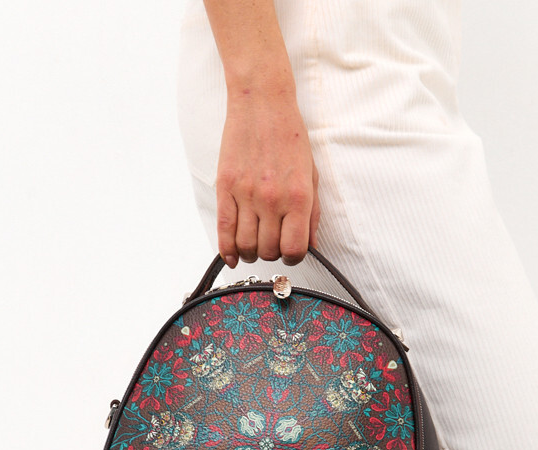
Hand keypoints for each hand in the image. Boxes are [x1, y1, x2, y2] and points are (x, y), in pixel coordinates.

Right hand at [215, 86, 320, 267]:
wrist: (262, 103)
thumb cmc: (290, 136)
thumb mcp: (312, 175)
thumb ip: (312, 214)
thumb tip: (312, 245)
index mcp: (298, 198)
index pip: (294, 249)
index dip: (293, 257)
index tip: (290, 251)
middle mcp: (272, 199)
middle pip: (269, 251)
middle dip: (271, 254)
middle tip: (271, 244)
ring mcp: (247, 194)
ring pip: (246, 245)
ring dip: (251, 253)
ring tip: (254, 246)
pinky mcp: (226, 187)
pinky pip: (224, 229)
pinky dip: (227, 249)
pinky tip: (233, 255)